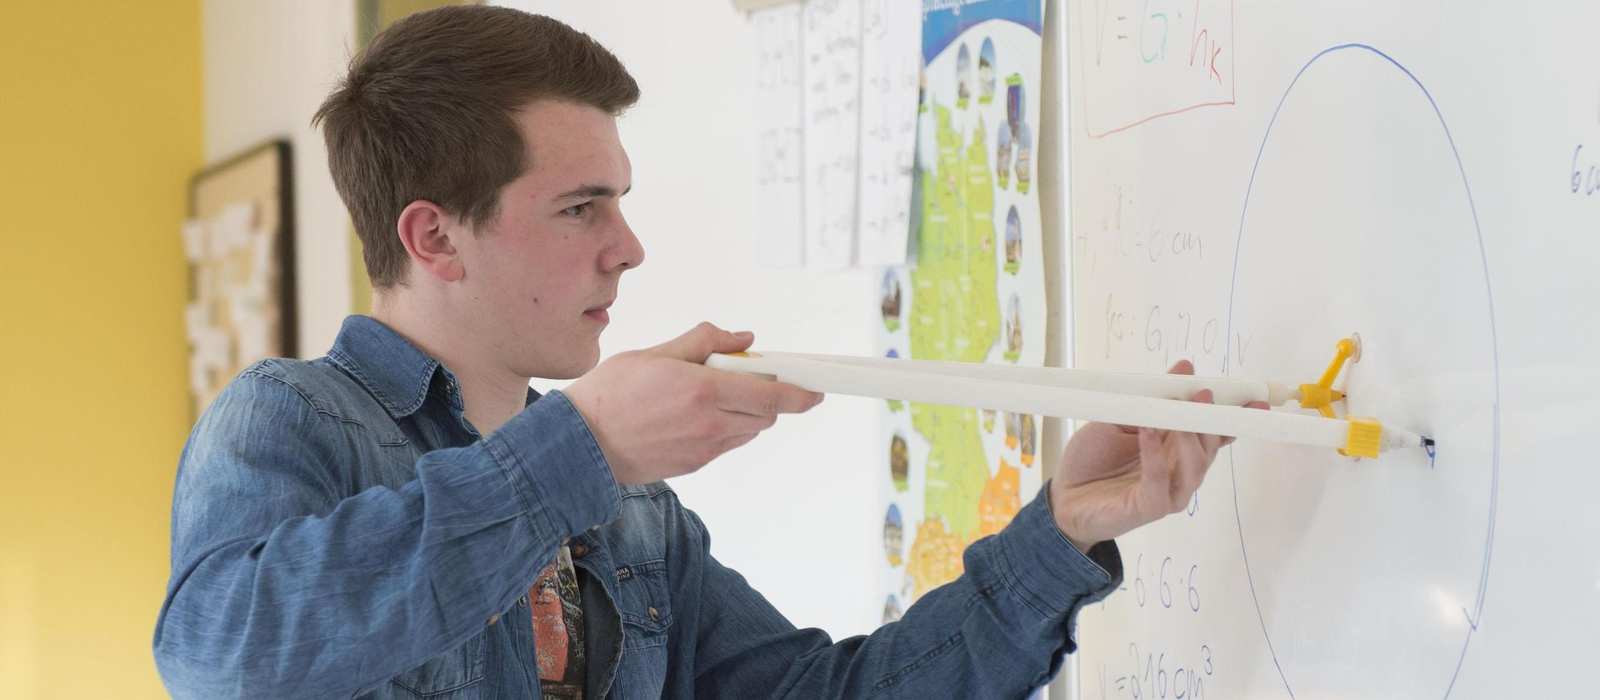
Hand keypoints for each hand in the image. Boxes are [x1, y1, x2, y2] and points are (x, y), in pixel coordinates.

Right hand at [564, 322, 823, 484]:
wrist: (580, 444)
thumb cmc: (610, 393)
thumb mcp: (656, 354)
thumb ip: (705, 342)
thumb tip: (743, 339)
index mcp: (704, 390)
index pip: (773, 395)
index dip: (802, 394)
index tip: (818, 390)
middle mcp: (710, 423)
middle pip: (767, 415)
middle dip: (768, 397)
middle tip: (747, 378)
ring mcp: (704, 449)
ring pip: (748, 431)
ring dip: (746, 413)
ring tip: (713, 396)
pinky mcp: (694, 465)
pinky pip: (726, 444)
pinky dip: (726, 428)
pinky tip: (696, 415)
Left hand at [1048, 360, 1269, 551]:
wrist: (1063, 497)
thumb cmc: (1092, 460)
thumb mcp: (1121, 418)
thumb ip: (1151, 397)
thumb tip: (1185, 367)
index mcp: (1177, 448)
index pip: (1214, 432)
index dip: (1235, 417)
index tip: (1252, 399)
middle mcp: (1179, 471)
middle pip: (1208, 447)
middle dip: (1212, 422)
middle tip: (1205, 396)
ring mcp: (1167, 492)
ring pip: (1194, 468)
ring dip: (1189, 438)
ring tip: (1182, 413)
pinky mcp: (1148, 507)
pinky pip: (1159, 482)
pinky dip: (1154, 456)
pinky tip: (1148, 432)